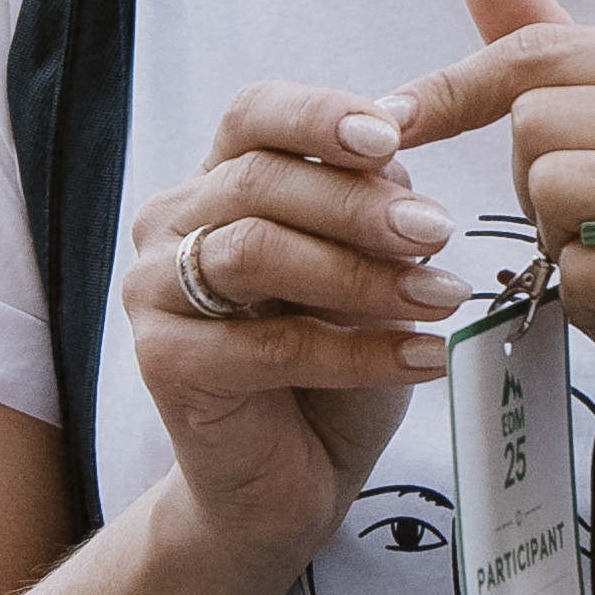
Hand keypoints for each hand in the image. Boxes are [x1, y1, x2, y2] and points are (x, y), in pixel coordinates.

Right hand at [122, 79, 458, 560]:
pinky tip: (422, 359)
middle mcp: (170, 225)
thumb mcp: (364, 271)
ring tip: (440, 297)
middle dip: (358, 204)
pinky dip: (358, 351)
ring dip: (360, 274)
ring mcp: (154, 292)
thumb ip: (370, 211)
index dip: (319, 115)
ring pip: (256, 253)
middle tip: (436, 230)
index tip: (393, 137)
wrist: (287, 479)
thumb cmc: (328, 366)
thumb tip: (401, 162)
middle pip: (258, 181)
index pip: (252, 114)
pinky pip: (270, 345)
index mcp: (215, 181)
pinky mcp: (164, 362)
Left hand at [391, 0, 594, 479]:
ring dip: (558, 244)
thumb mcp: (592, 146)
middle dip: (531, 188)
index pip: (539, 53)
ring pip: (554, 190)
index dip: (452, 90)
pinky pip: (585, 266)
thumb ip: (541, 56)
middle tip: (587, 229)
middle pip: (537, 124)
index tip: (387, 125)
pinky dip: (584, 298)